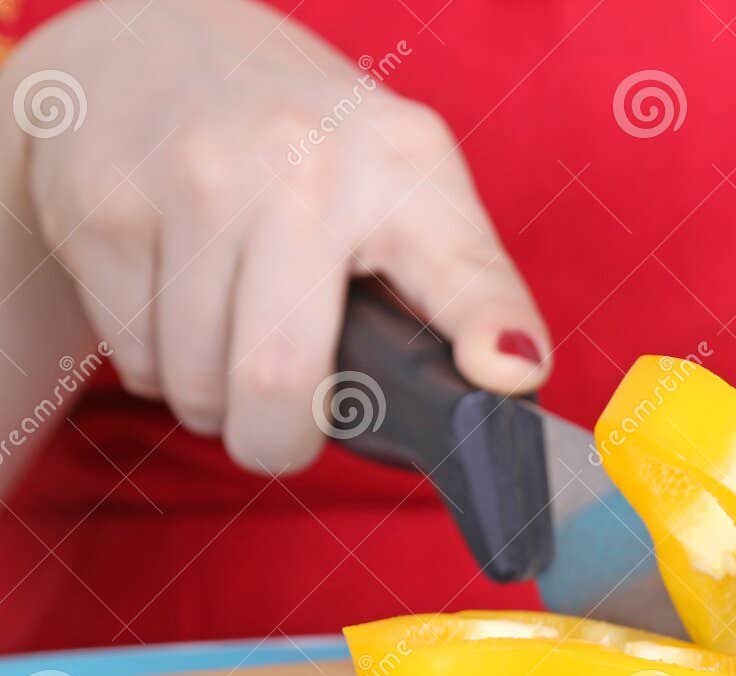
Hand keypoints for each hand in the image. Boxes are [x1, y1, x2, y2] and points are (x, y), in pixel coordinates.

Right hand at [11, 0, 549, 473]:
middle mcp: (304, 163)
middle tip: (283, 430)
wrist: (156, 50)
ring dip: (214, 402)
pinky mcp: (104, 205)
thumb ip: (453, 290)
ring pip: (199, 386)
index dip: (488, 329)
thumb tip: (495, 389)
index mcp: (407, 168)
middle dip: (279, 441)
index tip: (505, 371)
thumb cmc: (308, 153)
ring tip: (229, 338)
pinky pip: (137, 362)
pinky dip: (160, 368)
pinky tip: (177, 303)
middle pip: (279, 378)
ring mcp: (195, 175)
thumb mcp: (404, 188)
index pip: (464, 268)